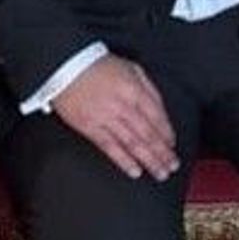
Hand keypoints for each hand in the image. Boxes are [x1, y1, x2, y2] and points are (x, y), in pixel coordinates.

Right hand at [51, 55, 179, 180]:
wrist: (66, 66)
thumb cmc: (99, 66)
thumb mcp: (131, 68)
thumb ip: (148, 89)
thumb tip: (161, 111)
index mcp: (134, 90)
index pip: (157, 117)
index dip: (167, 134)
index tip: (172, 146)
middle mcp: (122, 106)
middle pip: (148, 134)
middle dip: (162, 153)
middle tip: (172, 166)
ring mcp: (105, 117)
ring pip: (132, 144)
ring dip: (149, 160)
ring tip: (160, 173)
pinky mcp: (89, 127)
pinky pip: (109, 147)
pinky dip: (123, 161)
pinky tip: (135, 171)